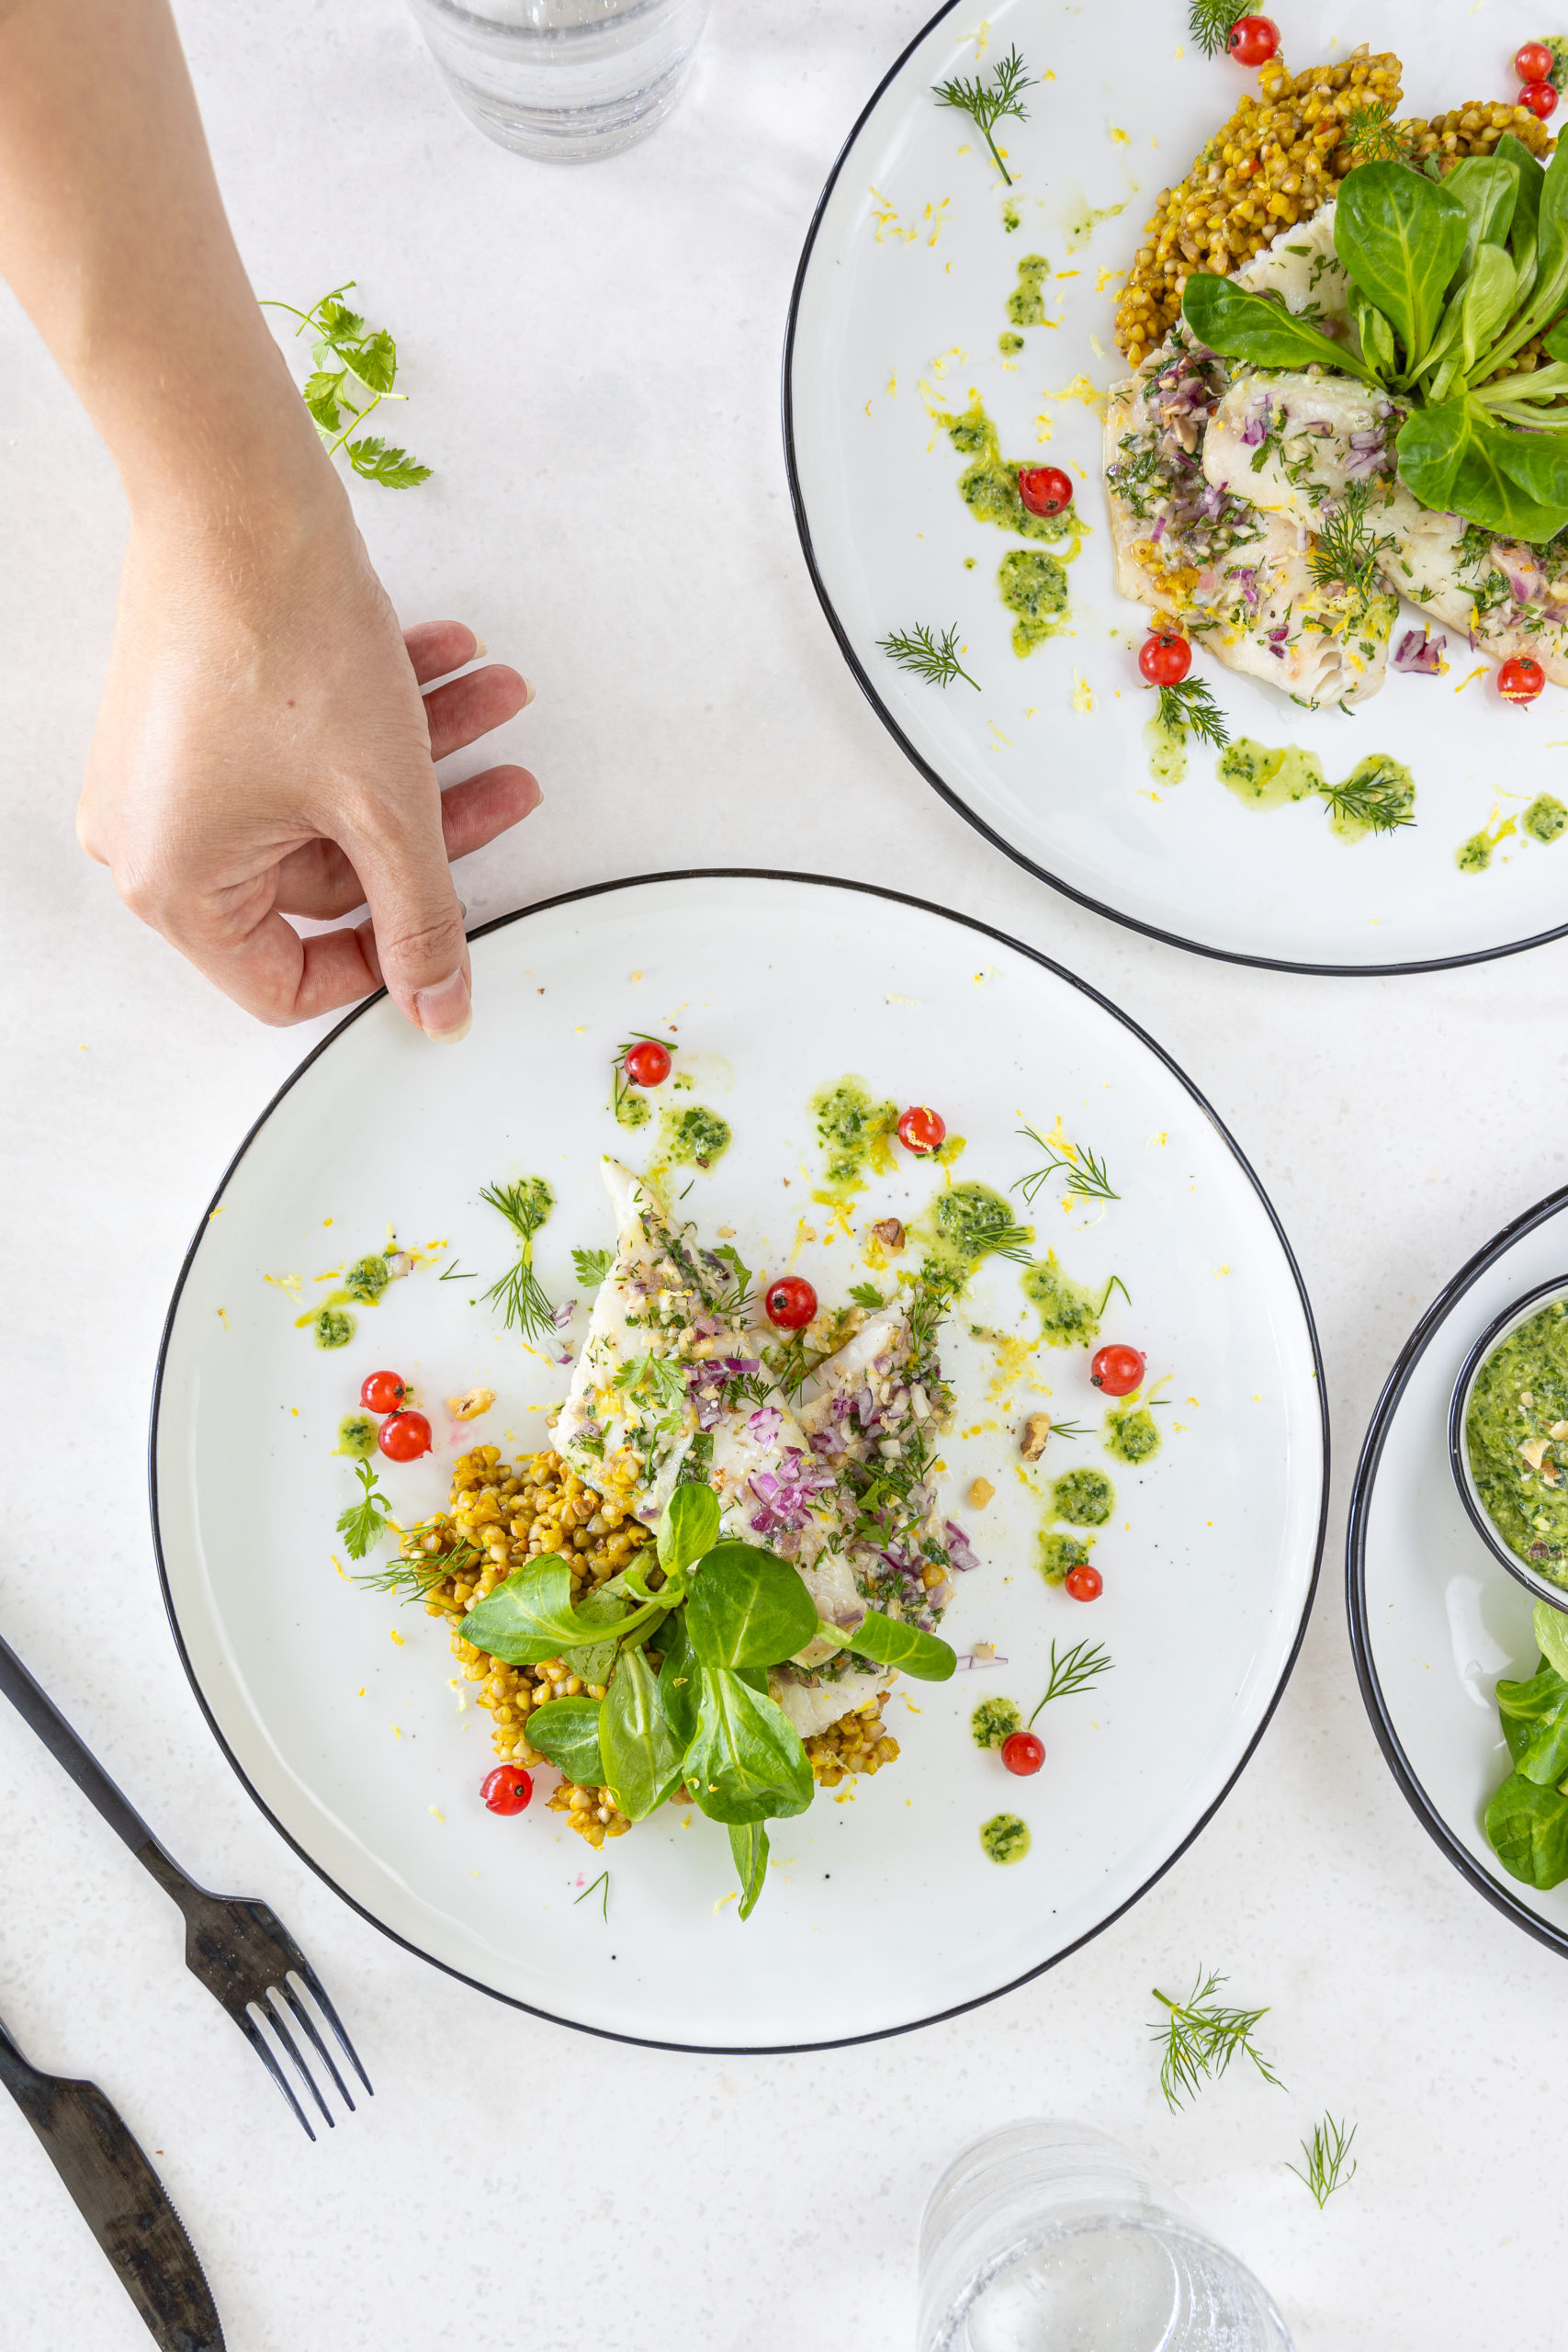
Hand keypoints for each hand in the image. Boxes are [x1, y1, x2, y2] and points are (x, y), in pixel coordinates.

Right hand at [77, 485, 538, 1036]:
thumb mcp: (384, 808)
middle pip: (323, 880)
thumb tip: (439, 1010)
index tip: (450, 929)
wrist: (236, 492)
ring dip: (423, 752)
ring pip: (323, 799)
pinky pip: (297, 745)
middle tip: (512, 786)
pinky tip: (450, 661)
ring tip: (500, 700)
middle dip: (430, 823)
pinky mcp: (197, 712)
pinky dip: (375, 713)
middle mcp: (154, 838)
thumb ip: (421, 919)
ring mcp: (171, 772)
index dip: (382, 964)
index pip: (285, 982)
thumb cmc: (283, 640)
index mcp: (175, 887)